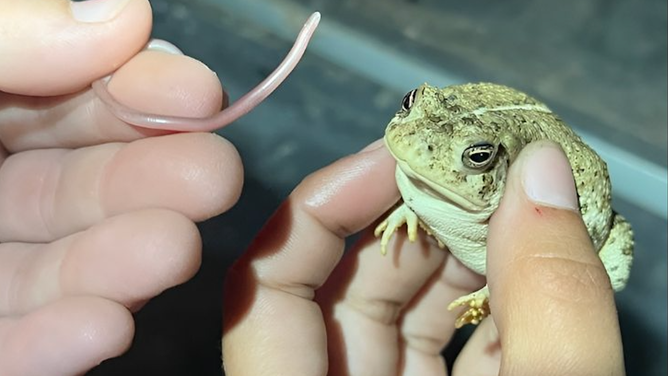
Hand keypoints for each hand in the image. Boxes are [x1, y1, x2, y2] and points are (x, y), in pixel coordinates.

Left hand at [0, 1, 241, 374]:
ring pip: (61, 270)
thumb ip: (11, 32)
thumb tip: (124, 13)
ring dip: (122, 266)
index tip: (200, 95)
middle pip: (85, 187)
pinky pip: (11, 351)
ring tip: (169, 254)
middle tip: (216, 180)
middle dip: (155, 182)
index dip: (142, 93)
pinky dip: (59, 345)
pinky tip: (102, 328)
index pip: (80, 98)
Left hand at [223, 140, 624, 375]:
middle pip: (338, 295)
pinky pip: (435, 354)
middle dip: (412, 226)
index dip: (321, 211)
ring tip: (514, 215)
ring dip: (455, 262)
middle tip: (478, 179)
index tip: (396, 157)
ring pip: (392, 322)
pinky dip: (482, 312)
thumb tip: (538, 174)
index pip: (266, 292)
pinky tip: (528, 272)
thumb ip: (549, 301)